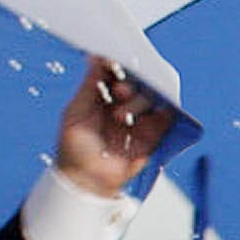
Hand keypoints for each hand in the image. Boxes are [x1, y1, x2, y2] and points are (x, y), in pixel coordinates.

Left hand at [53, 56, 173, 196]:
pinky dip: (162, 112)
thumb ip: (89, 85)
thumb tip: (96, 58)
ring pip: (150, 97)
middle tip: (120, 90)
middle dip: (130, 83)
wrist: (86, 181)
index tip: (115, 61)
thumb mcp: (76, 112)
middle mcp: (122, 105)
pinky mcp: (152, 136)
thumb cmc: (74, 149)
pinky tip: (152, 115)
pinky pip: (165, 118)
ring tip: (122, 116)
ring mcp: (138, 120)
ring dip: (139, 101)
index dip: (117, 65)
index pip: (115, 74)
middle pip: (136, 82)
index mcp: (102, 97)